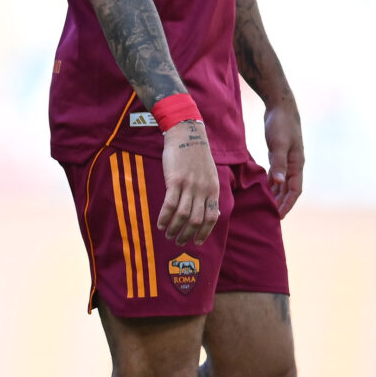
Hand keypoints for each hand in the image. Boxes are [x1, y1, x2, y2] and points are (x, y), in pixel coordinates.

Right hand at [158, 120, 219, 245]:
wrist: (187, 134)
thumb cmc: (197, 156)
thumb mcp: (211, 175)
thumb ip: (211, 194)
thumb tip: (215, 212)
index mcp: (213, 189)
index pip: (212, 217)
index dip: (204, 232)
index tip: (197, 242)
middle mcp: (203, 189)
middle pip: (196, 220)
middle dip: (188, 235)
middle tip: (179, 242)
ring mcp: (189, 185)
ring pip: (183, 215)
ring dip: (175, 229)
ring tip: (168, 235)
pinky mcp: (175, 180)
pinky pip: (170, 204)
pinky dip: (165, 217)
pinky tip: (160, 224)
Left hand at [263, 98, 305, 217]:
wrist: (281, 106)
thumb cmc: (281, 124)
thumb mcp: (278, 144)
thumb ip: (278, 163)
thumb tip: (278, 182)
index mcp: (297, 164)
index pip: (295, 190)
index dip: (288, 204)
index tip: (279, 216)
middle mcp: (294, 164)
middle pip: (289, 189)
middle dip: (282, 203)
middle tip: (271, 217)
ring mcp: (287, 159)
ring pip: (283, 183)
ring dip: (276, 195)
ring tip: (267, 207)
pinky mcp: (278, 154)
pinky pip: (276, 174)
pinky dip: (271, 183)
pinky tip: (264, 189)